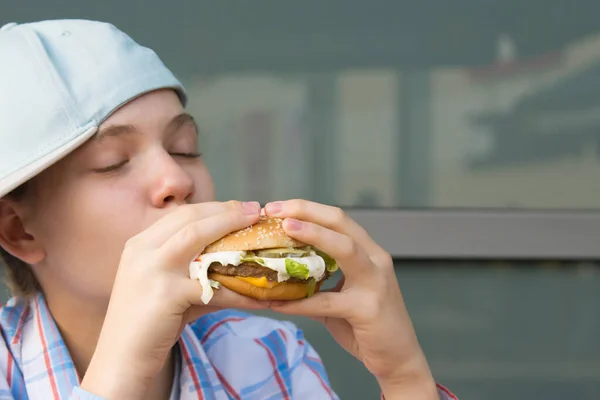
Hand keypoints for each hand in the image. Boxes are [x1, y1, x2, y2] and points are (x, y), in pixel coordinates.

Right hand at [81, 201, 264, 398]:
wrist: (121, 359)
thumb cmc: (148, 324)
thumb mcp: (165, 286)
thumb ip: (192, 269)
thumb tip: (232, 261)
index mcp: (140, 244)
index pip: (181, 214)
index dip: (213, 208)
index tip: (239, 207)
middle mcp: (142, 251)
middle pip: (190, 218)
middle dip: (226, 211)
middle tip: (255, 209)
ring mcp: (152, 269)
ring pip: (197, 236)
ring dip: (232, 227)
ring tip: (258, 228)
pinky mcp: (166, 293)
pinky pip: (212, 286)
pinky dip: (240, 290)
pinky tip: (261, 293)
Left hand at [264, 200, 437, 398]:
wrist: (398, 358)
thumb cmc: (367, 325)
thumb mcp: (343, 295)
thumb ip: (318, 281)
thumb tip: (279, 274)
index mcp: (368, 252)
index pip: (337, 219)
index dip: (307, 208)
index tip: (277, 207)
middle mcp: (375, 259)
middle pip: (340, 222)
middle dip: (305, 210)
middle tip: (273, 209)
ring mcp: (375, 282)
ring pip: (344, 248)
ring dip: (312, 234)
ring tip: (285, 227)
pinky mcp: (367, 309)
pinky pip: (326, 301)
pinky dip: (298, 302)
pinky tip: (274, 302)